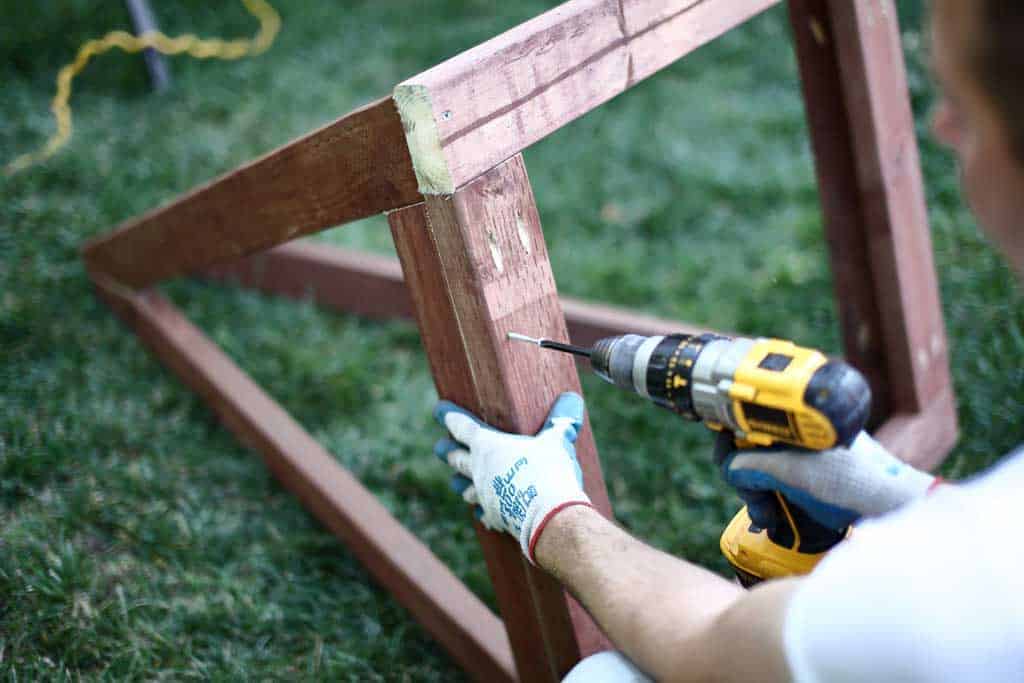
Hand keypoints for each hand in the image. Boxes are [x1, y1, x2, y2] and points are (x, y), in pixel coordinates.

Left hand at [434, 392, 591, 562]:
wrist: (550, 516)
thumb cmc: (549, 471)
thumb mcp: (557, 441)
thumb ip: (561, 421)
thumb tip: (572, 399)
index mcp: (489, 446)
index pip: (464, 428)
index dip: (451, 418)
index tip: (440, 411)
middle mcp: (480, 470)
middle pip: (456, 459)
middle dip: (448, 451)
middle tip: (439, 447)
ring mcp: (485, 496)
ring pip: (465, 488)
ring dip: (461, 483)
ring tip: (456, 482)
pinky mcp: (495, 517)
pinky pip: (484, 513)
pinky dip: (483, 511)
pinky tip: (483, 514)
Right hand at [718, 431, 937, 530]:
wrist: (894, 506)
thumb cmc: (852, 482)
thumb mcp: (792, 473)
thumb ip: (752, 465)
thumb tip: (728, 467)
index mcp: (796, 417)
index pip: (747, 419)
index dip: (731, 441)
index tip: (725, 464)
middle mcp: (800, 430)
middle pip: (752, 446)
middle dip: (746, 477)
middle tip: (753, 500)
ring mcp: (809, 453)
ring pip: (764, 467)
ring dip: (757, 493)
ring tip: (766, 516)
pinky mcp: (815, 475)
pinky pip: (780, 481)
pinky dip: (771, 497)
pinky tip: (772, 516)